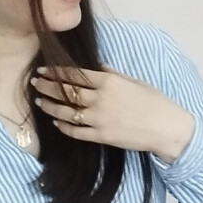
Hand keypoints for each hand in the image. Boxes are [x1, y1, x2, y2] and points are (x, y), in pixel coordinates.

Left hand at [32, 67, 195, 163]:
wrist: (166, 128)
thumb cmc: (155, 102)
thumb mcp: (135, 82)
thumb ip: (113, 74)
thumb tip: (96, 67)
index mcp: (109, 82)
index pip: (75, 74)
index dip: (56, 72)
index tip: (44, 70)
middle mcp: (100, 99)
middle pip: (66, 91)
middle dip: (47, 86)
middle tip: (36, 83)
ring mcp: (98, 118)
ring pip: (65, 111)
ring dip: (50, 105)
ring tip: (39, 102)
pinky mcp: (100, 136)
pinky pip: (75, 131)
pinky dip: (63, 126)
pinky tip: (56, 121)